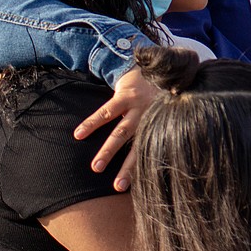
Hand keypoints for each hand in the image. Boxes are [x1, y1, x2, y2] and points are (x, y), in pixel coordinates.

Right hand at [73, 65, 159, 191]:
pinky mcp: (125, 95)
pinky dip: (92, 122)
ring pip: (121, 132)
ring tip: (95, 168)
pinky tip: (78, 134)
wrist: (158, 63)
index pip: (156, 150)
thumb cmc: (164, 91)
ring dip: (108, 150)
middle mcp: (153, 118)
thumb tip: (171, 152)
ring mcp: (139, 106)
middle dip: (128, 168)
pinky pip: (106, 111)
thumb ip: (168, 127)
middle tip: (117, 187)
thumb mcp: (172, 108)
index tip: (138, 187)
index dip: (148, 169)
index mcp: (163, 124)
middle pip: (139, 147)